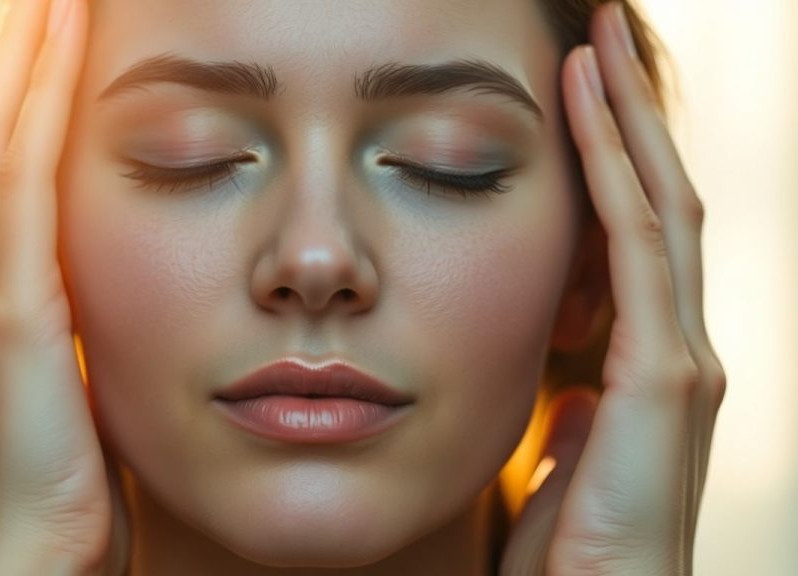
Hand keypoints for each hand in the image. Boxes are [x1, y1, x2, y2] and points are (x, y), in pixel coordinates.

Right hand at [0, 1, 128, 573]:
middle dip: (19, 52)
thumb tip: (111, 295)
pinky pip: (23, 187)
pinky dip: (35, 105)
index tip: (60, 20)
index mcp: (9, 298)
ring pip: (1, 142)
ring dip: (22, 55)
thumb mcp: (88, 392)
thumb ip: (86, 336)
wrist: (39, 566)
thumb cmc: (77, 491)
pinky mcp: (14, 322)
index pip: (16, 168)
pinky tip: (55, 35)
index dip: (32, 91)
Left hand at [501, 3, 725, 574]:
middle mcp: (679, 350)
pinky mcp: (664, 382)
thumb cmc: (567, 561)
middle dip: (629, 113)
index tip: (578, 85)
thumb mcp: (567, 469)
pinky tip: (584, 102)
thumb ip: (579, 423)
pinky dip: (614, 166)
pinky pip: (637, 246)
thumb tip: (579, 395)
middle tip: (599, 31)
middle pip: (660, 202)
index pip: (637, 235)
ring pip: (659, 206)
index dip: (613, 157)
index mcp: (650, 367)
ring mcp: (681, 361)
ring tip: (596, 41)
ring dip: (626, 117)